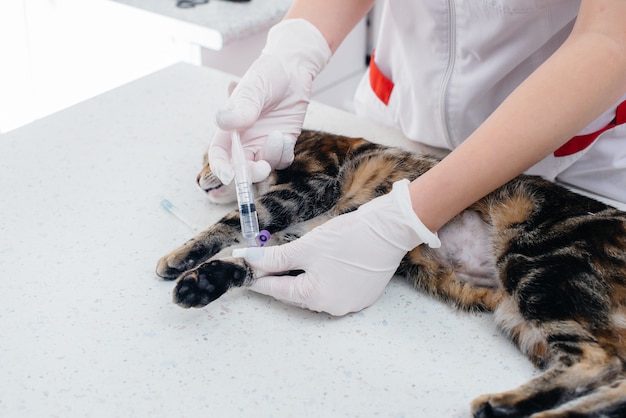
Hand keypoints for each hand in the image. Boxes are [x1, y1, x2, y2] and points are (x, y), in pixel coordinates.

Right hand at [209, 19, 330, 183]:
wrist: (293, 69)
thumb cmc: (267, 74)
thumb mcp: (253, 89)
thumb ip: (241, 109)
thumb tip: (221, 121)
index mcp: (229, 129)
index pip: (219, 155)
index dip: (221, 169)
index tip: (229, 176)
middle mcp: (245, 140)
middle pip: (241, 169)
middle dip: (250, 174)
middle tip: (262, 168)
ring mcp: (264, 143)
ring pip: (264, 166)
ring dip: (271, 158)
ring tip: (279, 135)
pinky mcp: (283, 143)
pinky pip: (282, 160)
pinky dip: (284, 154)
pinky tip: (286, 136)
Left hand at [233, 180, 440, 315]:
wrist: (390, 230)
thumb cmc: (348, 237)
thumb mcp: (306, 246)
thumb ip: (275, 257)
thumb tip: (249, 260)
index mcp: (314, 297)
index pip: (276, 289)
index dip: (258, 277)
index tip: (244, 269)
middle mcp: (331, 307)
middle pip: (294, 293)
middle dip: (278, 277)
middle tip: (263, 263)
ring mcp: (349, 303)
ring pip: (314, 292)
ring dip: (300, 279)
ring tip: (290, 262)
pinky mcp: (362, 295)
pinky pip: (333, 290)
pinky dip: (321, 279)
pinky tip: (318, 264)